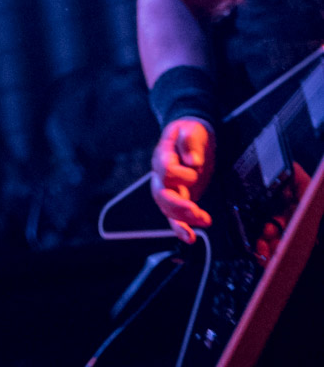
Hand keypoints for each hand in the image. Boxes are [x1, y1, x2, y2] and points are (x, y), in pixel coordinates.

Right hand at [151, 118, 214, 241]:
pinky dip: (181, 229)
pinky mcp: (179, 198)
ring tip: (204, 221)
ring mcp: (169, 188)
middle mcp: (161, 174)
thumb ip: (190, 141)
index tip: (196, 166)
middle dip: (178, 206)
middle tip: (196, 211)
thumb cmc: (190, 132)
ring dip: (184, 219)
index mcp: (163, 154)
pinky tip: (191, 238)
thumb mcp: (192, 129)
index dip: (182, 172)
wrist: (191, 137)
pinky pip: (174, 217)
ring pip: (167, 210)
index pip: (166, 169)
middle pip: (161, 195)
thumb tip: (192, 160)